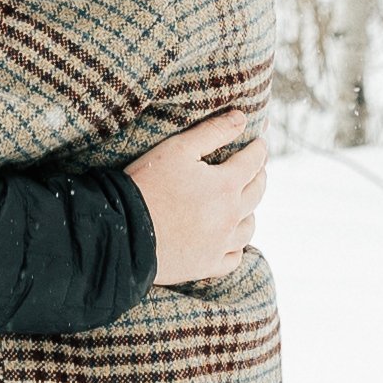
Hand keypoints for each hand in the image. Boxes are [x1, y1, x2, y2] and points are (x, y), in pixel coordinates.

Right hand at [126, 112, 264, 284]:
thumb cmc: (147, 185)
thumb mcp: (177, 149)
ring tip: (244, 202)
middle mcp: (230, 216)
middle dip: (259, 176)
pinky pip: (234, 257)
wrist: (123, 233)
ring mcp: (220, 244)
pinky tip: (230, 238)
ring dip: (250, 210)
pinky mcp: (207, 265)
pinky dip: (236, 245)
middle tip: (257, 168)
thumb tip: (242, 118)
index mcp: (226, 185)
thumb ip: (213, 131)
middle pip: (257, 193)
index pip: (253, 162)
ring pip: (249, 227)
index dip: (258, 149)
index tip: (259, 142)